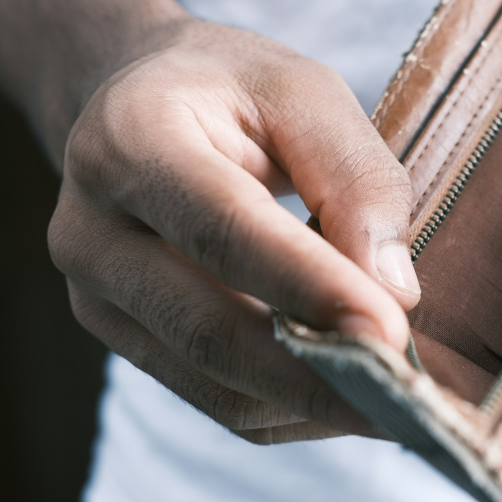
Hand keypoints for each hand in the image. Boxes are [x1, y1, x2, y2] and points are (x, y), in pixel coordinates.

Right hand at [48, 20, 422, 442]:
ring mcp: (95, 296)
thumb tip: (394, 291)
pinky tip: (346, 392)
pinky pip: (215, 400)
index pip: (223, 230)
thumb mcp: (305, 92)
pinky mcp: (121, 340)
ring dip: (311, 403)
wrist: (137, 105)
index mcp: (131, 139)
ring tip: (394, 400)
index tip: (391, 333)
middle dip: (317, 375)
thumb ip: (355, 177)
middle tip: (408, 397)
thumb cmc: (232, 92)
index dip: (309, 287)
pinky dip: (290, 409)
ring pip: (213, 383)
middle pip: (208, 329)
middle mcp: (92, 228)